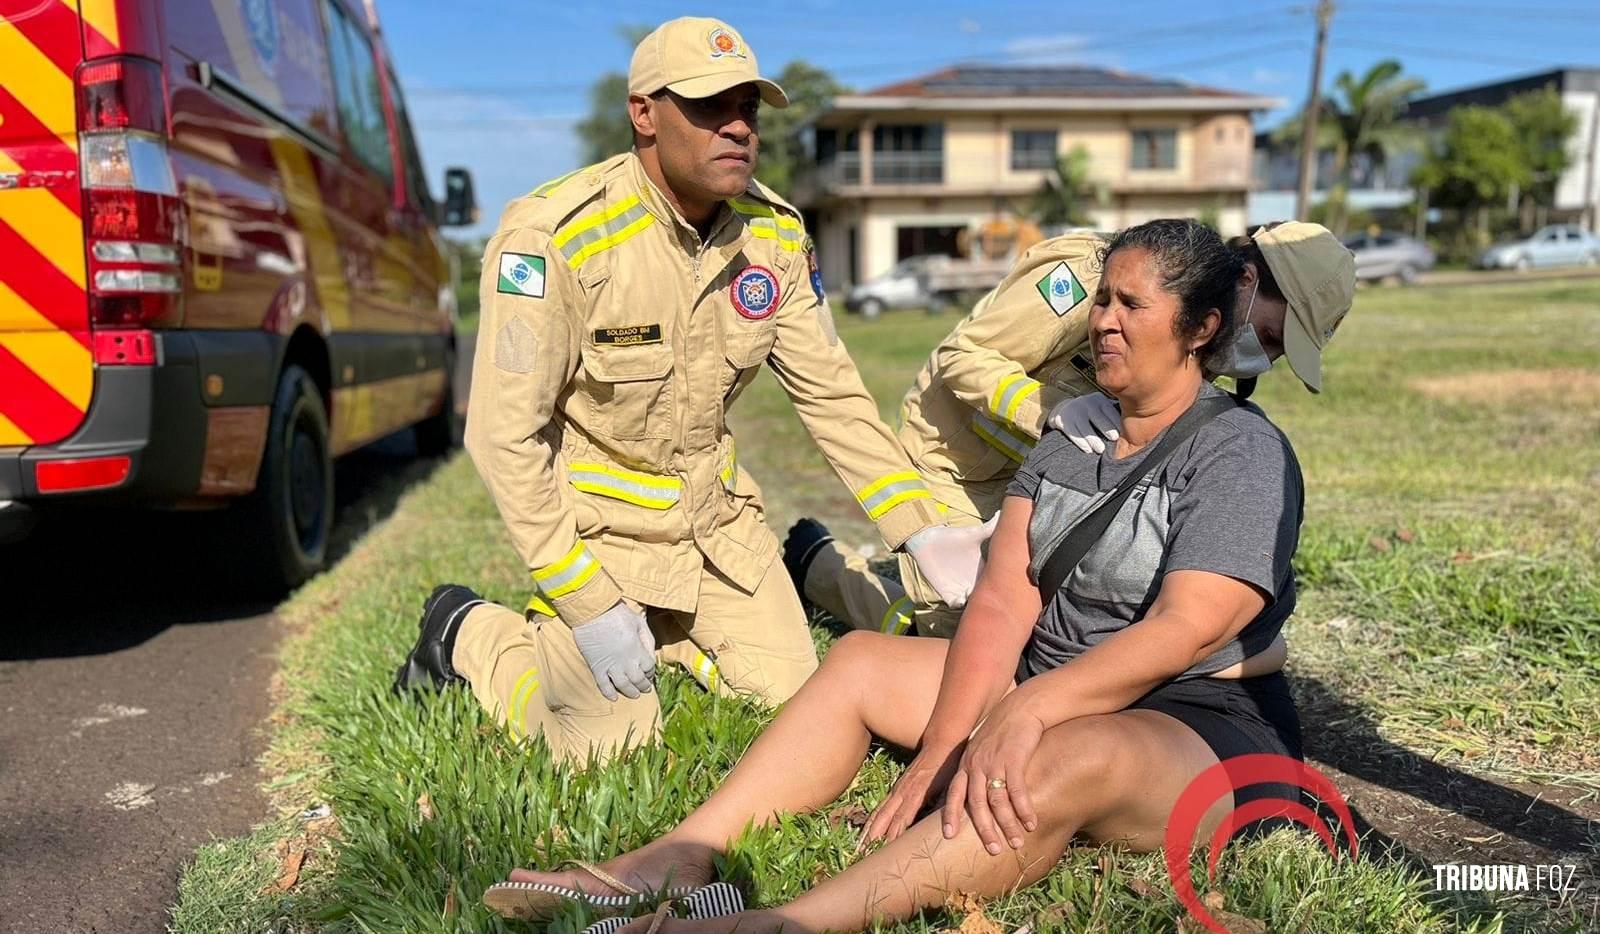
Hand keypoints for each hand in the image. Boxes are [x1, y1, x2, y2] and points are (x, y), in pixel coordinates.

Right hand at [571, 602, 656, 700]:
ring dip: (630, 692)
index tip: (650, 673)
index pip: (649, 667)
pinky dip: (608, 693)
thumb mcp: (639, 622)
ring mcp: (610, 666)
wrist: (593, 611)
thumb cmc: (617, 613)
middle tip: (645, 689)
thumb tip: (651, 654)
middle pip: (638, 680)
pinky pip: (603, 685)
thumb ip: (647, 639)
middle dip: (644, 686)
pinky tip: (614, 698)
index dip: (651, 672)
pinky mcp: (596, 667)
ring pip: (623, 686)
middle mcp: (626, 662)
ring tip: (634, 695)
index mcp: (637, 650)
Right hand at [861, 741, 963, 847]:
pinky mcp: (897, 787)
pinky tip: (869, 830)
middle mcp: (903, 791)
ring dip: (870, 830)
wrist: (942, 742)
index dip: (893, 835)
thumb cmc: (949, 767)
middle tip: (864, 855)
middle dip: (874, 836)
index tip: (886, 852)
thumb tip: (948, 830)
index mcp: (916, 792)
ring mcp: (898, 789)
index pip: (902, 818)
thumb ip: (947, 807)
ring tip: (860, 847)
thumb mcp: (951, 787)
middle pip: (884, 817)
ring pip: (880, 812)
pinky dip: (873, 819)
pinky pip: (882, 806)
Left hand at [903, 515, 999, 608]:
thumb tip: (1001, 513)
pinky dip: (959, 604)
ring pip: (972, 604)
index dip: (1001, 587)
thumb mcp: (972, 535)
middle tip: (985, 593)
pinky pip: (956, 605)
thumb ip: (989, 529)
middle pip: (986, 597)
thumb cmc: (951, 537)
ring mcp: (961, 588)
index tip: (1001, 585)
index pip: (996, 583)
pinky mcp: (947, 593)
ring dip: (973, 603)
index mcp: (983, 570)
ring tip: (971, 594)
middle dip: (988, 599)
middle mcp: (974, 581)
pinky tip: (960, 597)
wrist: (927, 541)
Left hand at [942, 696, 1045, 853]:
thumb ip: (977, 771)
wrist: (1022, 708)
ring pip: (998, 801)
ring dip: (1008, 824)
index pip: (955, 793)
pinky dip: (1024, 809)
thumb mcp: (983, 750)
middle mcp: (977, 765)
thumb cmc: (1003, 733)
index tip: (948, 835)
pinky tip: (1031, 823)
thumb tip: (977, 797)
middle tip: (993, 850)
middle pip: (977, 803)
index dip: (951, 814)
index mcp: (967, 764)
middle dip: (984, 829)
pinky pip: (1018, 790)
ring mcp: (995, 762)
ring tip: (1016, 842)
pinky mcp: (1014, 759)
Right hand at [1046, 394, 1120, 453]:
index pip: (1108, 410)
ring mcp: (1074, 411)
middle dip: (1106, 428)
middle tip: (1115, 438)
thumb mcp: (1101, 408)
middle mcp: (1086, 403)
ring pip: (1085, 427)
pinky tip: (1088, 450)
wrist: (1064, 410)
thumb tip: (1137, 427)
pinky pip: (1073, 433)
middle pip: (1097, 417)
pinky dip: (1081, 442)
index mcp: (1099, 400)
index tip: (1122, 433)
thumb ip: (1114, 414)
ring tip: (1101, 449)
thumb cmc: (1091, 413)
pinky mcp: (1065, 421)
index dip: (1115, 421)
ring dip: (1093, 439)